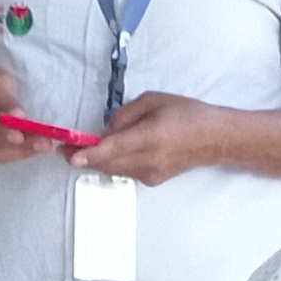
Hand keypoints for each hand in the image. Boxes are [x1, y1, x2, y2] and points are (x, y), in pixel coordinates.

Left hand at [65, 92, 224, 183]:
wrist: (215, 139)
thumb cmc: (186, 114)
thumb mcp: (152, 101)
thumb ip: (124, 115)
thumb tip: (106, 130)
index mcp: (150, 137)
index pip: (114, 149)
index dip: (89, 153)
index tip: (71, 155)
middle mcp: (148, 160)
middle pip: (107, 163)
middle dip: (84, 156)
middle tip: (66, 147)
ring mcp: (150, 174)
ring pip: (113, 169)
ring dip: (99, 159)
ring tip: (89, 145)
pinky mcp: (152, 180)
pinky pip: (124, 171)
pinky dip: (114, 162)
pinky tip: (118, 150)